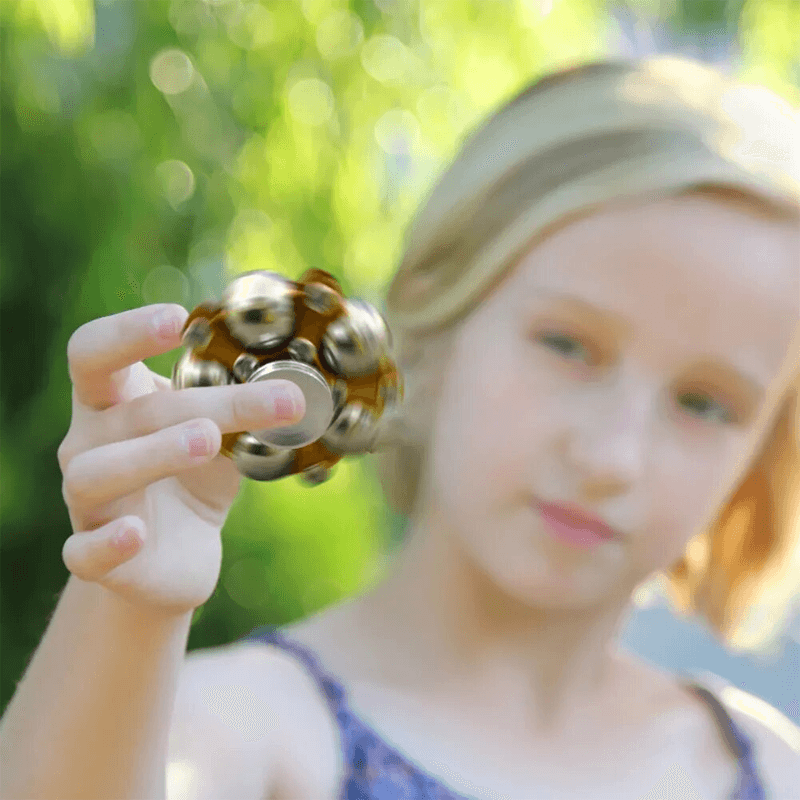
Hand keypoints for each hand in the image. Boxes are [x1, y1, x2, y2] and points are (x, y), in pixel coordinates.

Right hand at [56, 304, 305, 615]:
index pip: (94, 353)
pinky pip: (84, 551)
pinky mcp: (93, 555)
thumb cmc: (194, 479)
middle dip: (198, 402)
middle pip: (128, 413)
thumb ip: (240, 407)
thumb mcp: (221, 435)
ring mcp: (87, 503)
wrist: (173, 556)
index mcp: (113, 403)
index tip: (179, 319)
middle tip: (271, 399)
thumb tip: (300, 380)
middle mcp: (88, 445)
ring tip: (208, 440)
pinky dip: (106, 543)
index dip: (127, 332)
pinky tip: (133, 535)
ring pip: (94, 474)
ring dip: (153, 454)